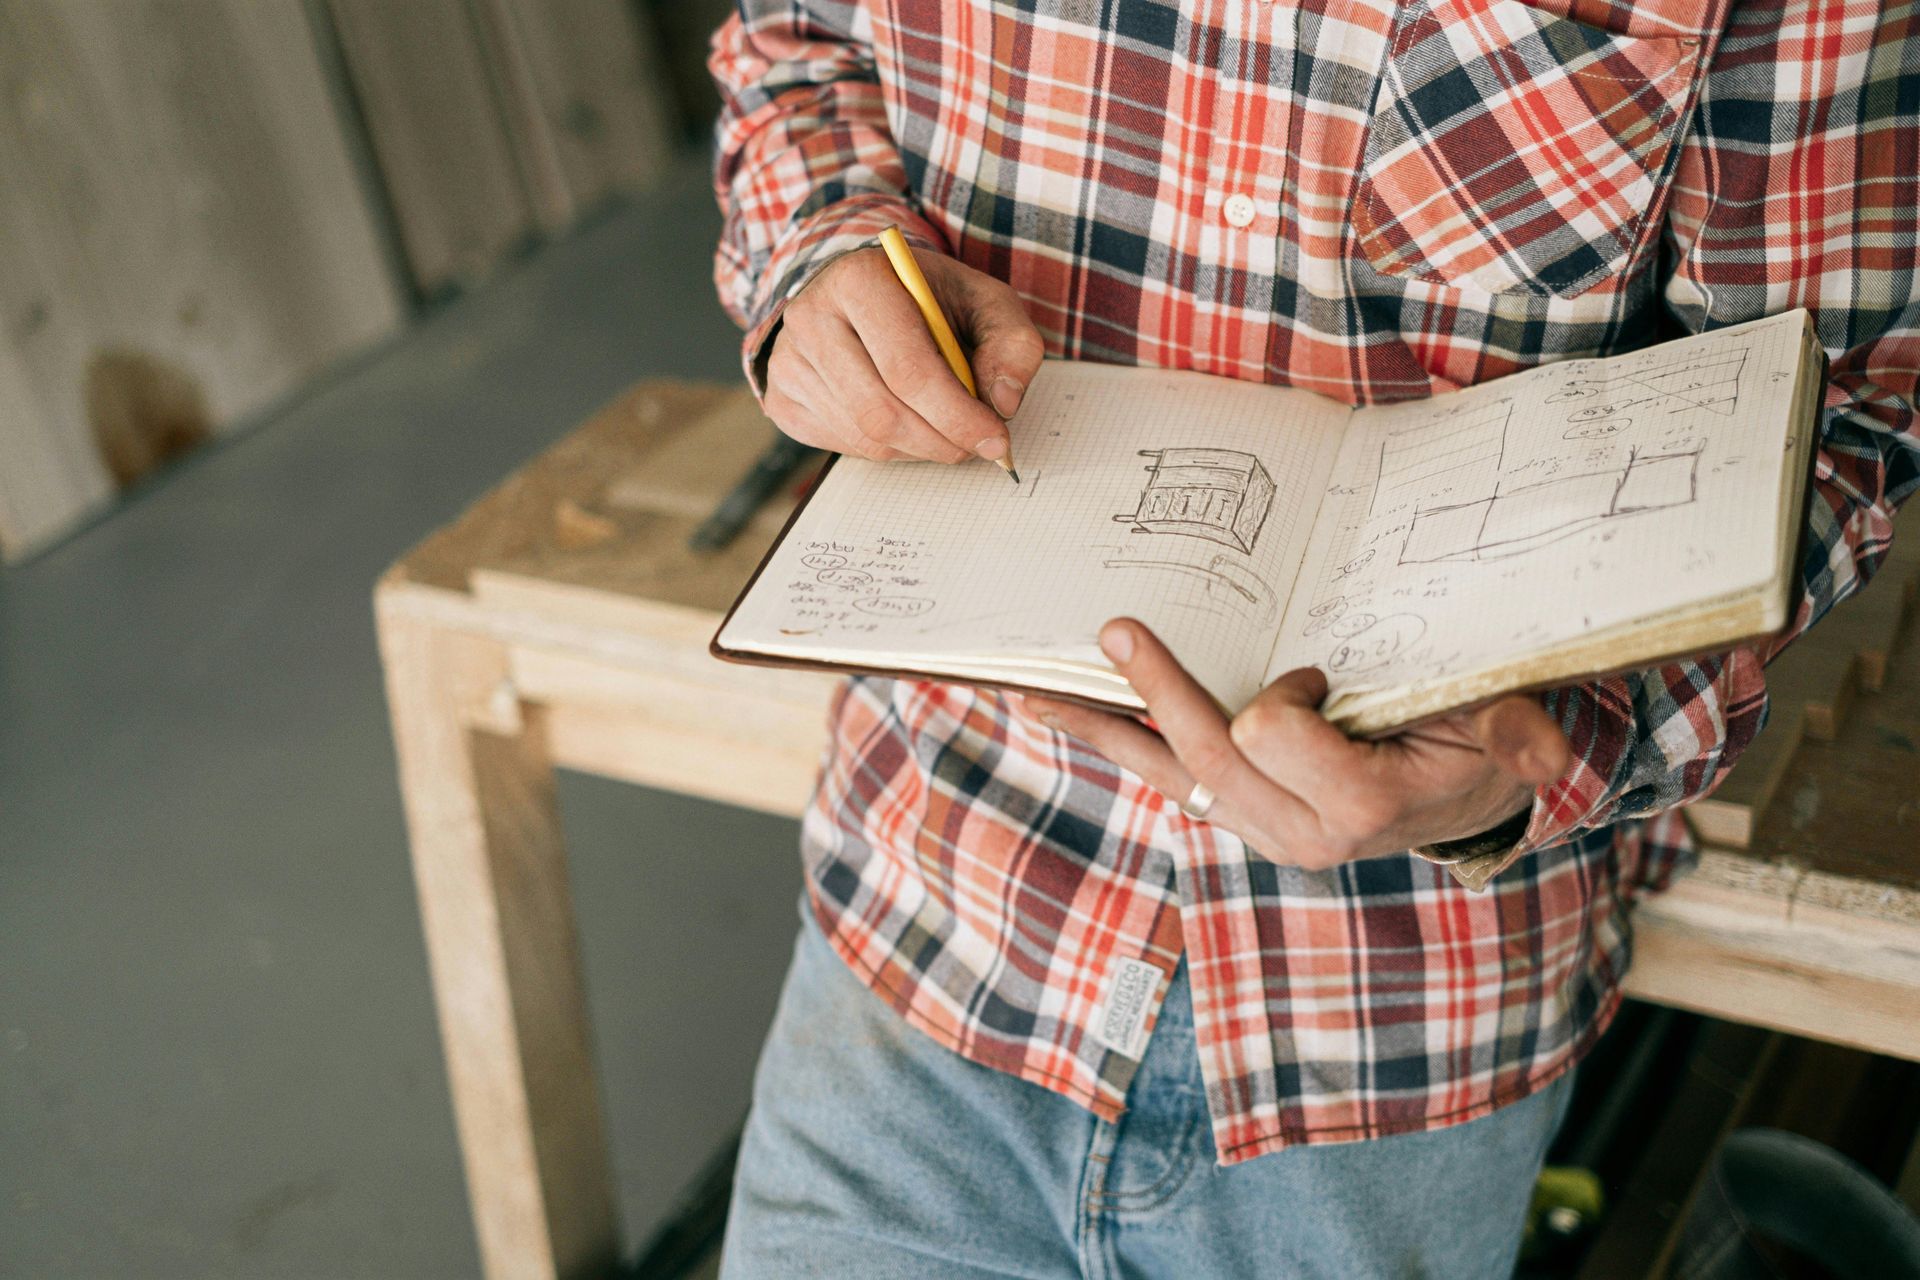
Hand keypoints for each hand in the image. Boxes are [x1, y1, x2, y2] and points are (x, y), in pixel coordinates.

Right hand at [763, 245, 1044, 462]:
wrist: (863, 290)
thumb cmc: (928, 298)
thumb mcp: (984, 301)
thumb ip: (1011, 345)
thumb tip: (1003, 403)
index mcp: (860, 280)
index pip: (908, 368)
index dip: (957, 415)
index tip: (995, 439)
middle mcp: (812, 317)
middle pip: (882, 412)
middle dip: (941, 441)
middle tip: (976, 446)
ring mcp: (789, 360)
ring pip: (864, 437)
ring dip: (919, 448)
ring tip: (945, 429)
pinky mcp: (781, 397)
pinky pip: (843, 445)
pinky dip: (888, 448)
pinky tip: (907, 423)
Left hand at [1022, 619, 1572, 871]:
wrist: (1467, 804)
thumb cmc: (1479, 745)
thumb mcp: (1505, 727)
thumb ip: (1515, 732)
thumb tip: (1544, 750)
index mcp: (1362, 806)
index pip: (1275, 736)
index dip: (1282, 696)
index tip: (1310, 672)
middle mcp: (1301, 832)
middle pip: (1207, 759)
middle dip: (1158, 692)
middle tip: (1114, 629)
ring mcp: (1261, 830)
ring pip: (1167, 776)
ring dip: (1101, 729)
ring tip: (1032, 690)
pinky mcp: (1239, 817)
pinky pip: (1166, 778)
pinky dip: (1115, 740)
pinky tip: (1058, 709)